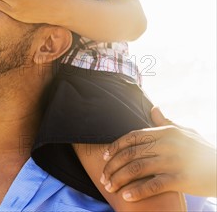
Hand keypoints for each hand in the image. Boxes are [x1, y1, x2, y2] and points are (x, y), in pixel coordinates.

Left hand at [101, 107, 216, 200]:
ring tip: (110, 187)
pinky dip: (137, 191)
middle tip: (103, 178)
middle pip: (130, 154)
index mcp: (166, 131)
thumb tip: (153, 109)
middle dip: (112, 166)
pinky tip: (127, 196)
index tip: (104, 157)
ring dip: (119, 179)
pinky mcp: (180, 179)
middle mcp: (167, 144)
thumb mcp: (186, 133)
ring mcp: (173, 161)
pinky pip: (152, 185)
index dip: (115, 147)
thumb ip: (167, 123)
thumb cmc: (203, 152)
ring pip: (136, 169)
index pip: (132, 137)